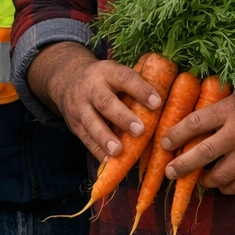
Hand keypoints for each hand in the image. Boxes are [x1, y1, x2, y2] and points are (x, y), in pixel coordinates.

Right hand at [34, 44, 163, 160]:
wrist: (66, 79)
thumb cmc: (105, 79)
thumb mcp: (116, 72)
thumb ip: (136, 83)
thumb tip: (167, 98)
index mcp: (108, 72)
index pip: (125, 78)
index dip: (140, 89)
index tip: (157, 102)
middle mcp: (92, 89)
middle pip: (106, 102)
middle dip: (123, 117)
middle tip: (140, 130)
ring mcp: (80, 107)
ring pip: (92, 123)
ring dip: (106, 138)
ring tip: (119, 151)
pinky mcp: (74, 125)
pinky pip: (85, 139)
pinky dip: (97, 151)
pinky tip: (109, 162)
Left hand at [159, 76, 234, 194]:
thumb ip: (224, 93)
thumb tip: (197, 91)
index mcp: (232, 109)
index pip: (195, 124)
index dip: (175, 135)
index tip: (163, 142)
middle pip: (201, 155)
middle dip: (181, 166)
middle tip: (169, 171)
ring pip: (220, 176)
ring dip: (204, 180)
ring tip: (196, 179)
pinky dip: (228, 188)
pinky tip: (222, 184)